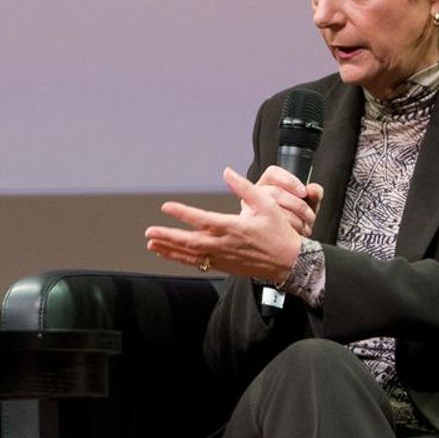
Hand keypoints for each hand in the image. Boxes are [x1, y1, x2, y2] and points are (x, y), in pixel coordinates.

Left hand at [145, 168, 306, 281]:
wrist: (289, 261)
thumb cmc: (278, 231)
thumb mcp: (266, 204)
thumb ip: (244, 187)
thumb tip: (227, 172)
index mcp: (234, 227)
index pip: (203, 220)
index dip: (183, 213)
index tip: (167, 206)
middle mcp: (225, 244)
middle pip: (190, 242)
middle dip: (168, 237)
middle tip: (149, 233)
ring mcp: (223, 258)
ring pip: (191, 255)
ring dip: (170, 250)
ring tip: (152, 244)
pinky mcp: (223, 266)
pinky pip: (198, 263)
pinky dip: (181, 259)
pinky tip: (170, 254)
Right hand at [252, 166, 323, 236]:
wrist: (290, 247)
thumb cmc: (297, 223)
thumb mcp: (309, 207)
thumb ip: (314, 195)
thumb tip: (313, 189)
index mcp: (267, 185)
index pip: (273, 173)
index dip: (289, 181)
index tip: (303, 193)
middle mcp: (256, 196)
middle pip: (273, 192)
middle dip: (297, 205)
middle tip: (309, 216)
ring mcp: (251, 212)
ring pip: (270, 209)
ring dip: (293, 218)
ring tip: (303, 227)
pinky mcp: (252, 229)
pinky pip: (267, 226)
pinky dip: (285, 230)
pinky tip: (293, 234)